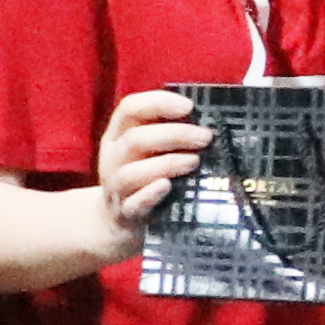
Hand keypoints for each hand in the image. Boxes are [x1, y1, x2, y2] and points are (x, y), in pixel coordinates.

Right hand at [95, 90, 213, 232]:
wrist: (118, 221)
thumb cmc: (145, 176)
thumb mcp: (149, 150)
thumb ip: (169, 131)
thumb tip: (212, 117)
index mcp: (118, 136)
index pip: (130, 108)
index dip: (159, 103)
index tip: (189, 107)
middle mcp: (113, 159)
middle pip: (135, 139)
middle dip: (174, 135)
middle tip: (206, 137)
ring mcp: (116, 188)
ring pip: (131, 173)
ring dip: (167, 164)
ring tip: (195, 161)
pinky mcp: (126, 213)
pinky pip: (134, 204)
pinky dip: (151, 194)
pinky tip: (168, 186)